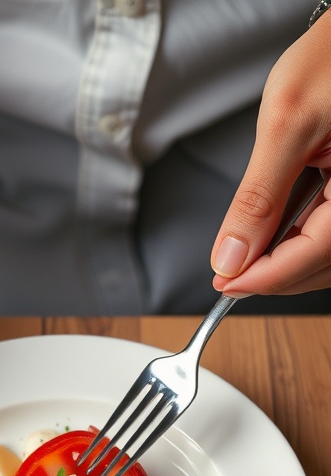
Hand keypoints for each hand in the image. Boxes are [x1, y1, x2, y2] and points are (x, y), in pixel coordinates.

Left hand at [211, 14, 330, 298]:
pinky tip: (274, 234)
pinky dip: (299, 243)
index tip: (224, 282)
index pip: (310, 256)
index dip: (262, 277)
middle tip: (227, 273)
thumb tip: (232, 254)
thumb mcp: (286, 124)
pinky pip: (329, 235)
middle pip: (319, 266)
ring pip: (324, 257)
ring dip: (284, 264)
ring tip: (245, 254)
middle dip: (271, 275)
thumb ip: (258, 198)